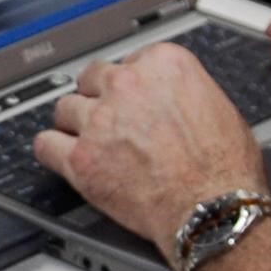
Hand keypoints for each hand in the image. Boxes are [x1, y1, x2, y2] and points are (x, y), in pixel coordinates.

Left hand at [33, 43, 263, 251]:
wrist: (213, 209)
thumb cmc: (225, 167)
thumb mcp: (218, 106)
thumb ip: (183, 92)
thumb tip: (172, 99)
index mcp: (162, 64)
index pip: (126, 62)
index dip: (127, 85)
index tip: (129, 98)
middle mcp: (126, 85)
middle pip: (91, 80)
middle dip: (98, 99)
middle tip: (108, 120)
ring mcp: (99, 121)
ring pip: (65, 109)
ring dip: (74, 124)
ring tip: (87, 141)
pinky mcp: (81, 158)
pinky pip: (45, 145)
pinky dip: (51, 150)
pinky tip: (60, 155)